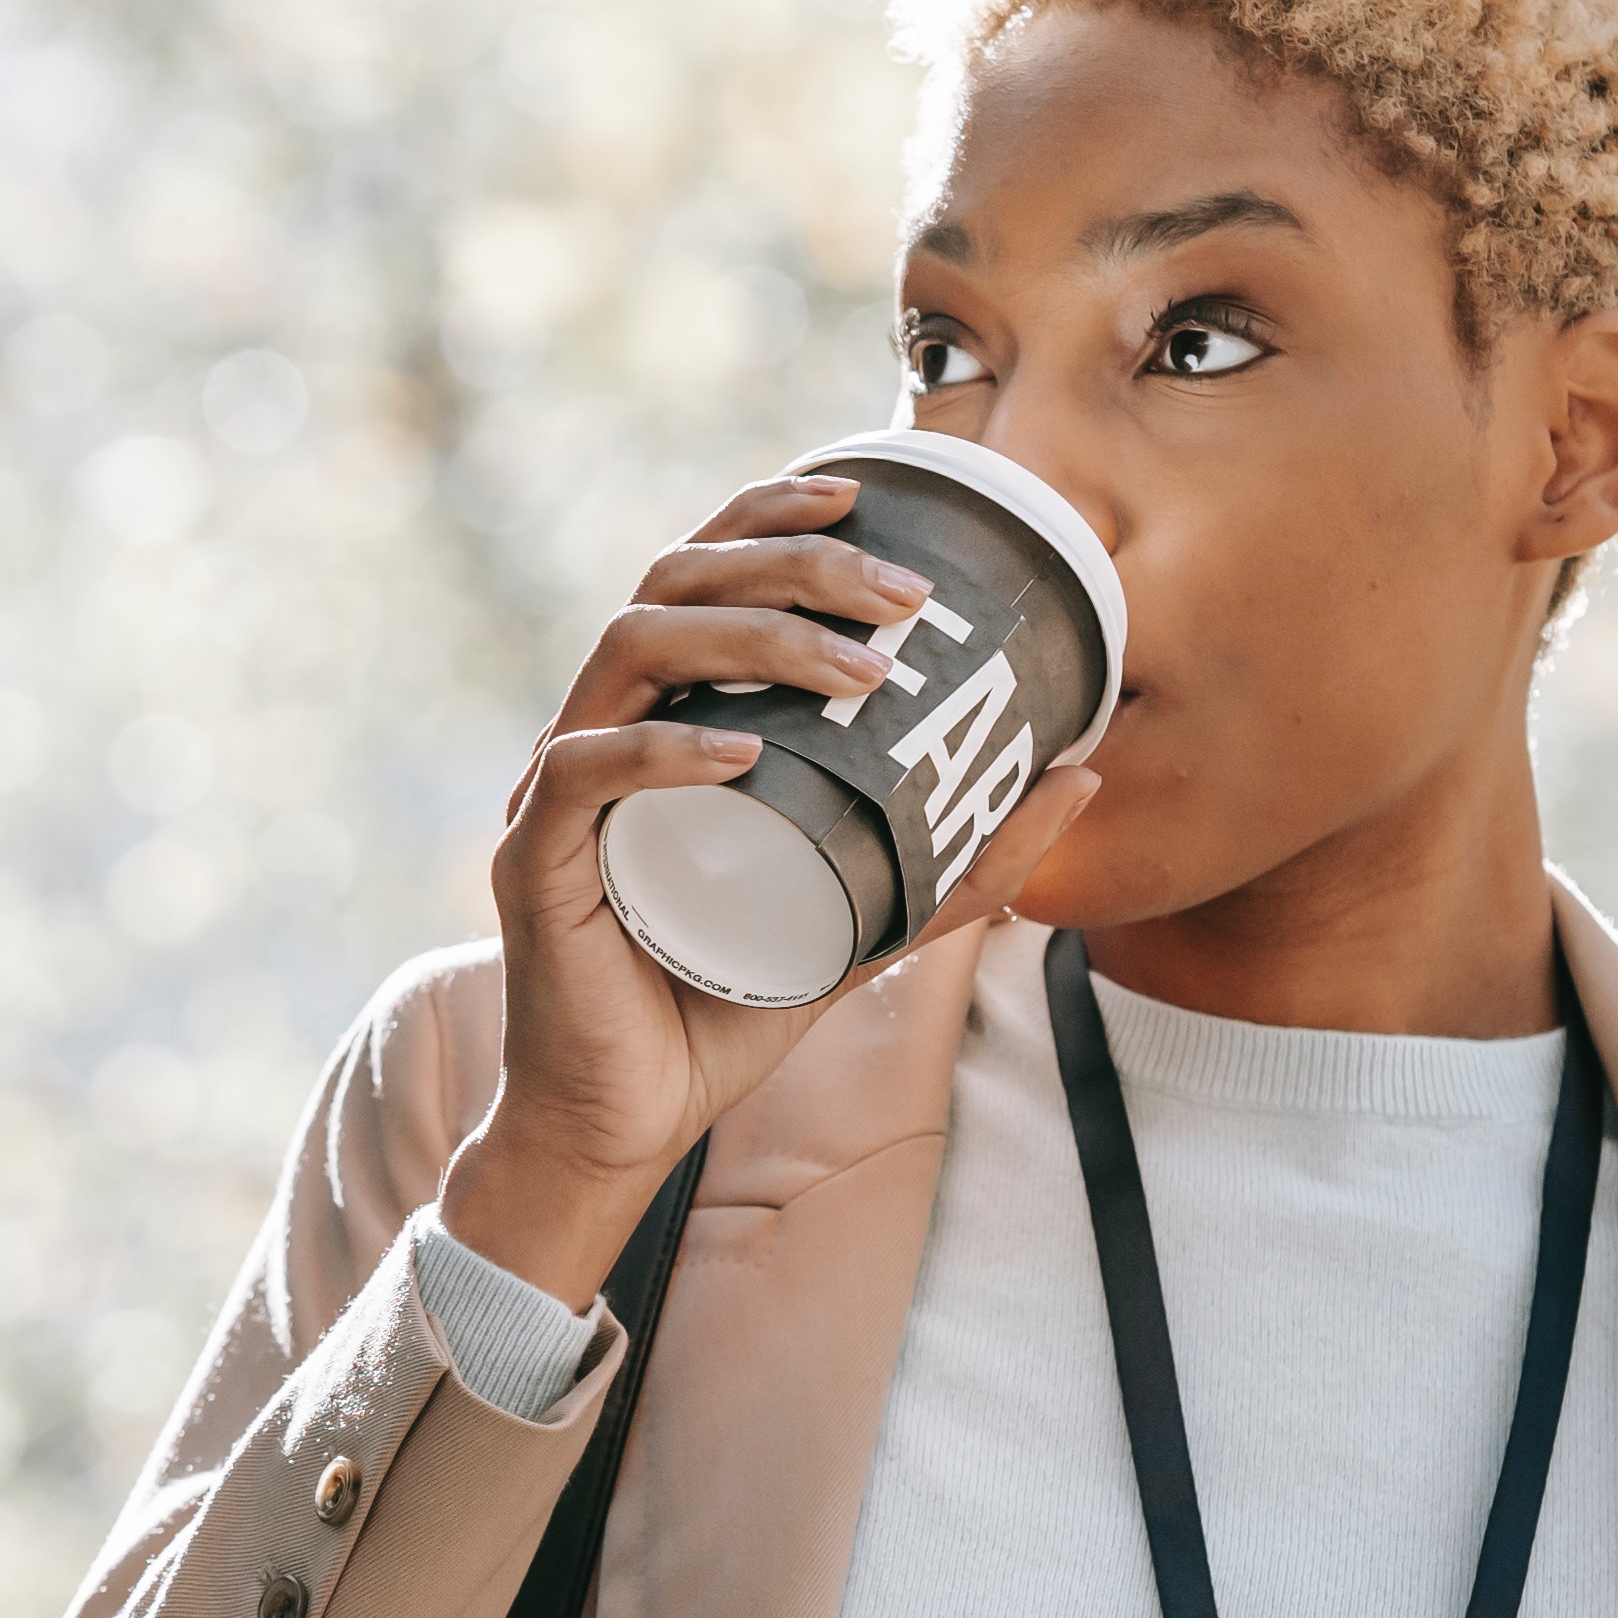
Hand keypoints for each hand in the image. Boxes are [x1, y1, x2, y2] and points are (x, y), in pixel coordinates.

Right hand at [435, 466, 1105, 1301]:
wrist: (628, 1123)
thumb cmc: (727, 1006)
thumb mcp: (873, 919)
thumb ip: (964, 857)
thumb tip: (1084, 770)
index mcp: (661, 716)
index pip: (698, 572)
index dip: (768, 512)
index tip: (865, 494)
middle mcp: (600, 729)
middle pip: (670, 586)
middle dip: (790, 567)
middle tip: (903, 597)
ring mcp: (557, 791)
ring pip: (627, 653)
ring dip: (751, 641)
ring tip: (858, 672)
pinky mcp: (534, 865)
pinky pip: (578, 776)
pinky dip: (659, 752)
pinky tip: (739, 754)